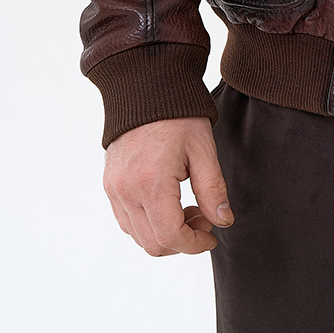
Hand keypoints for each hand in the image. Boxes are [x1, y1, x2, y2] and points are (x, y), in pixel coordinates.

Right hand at [104, 116, 233, 255]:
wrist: (145, 87)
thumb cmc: (178, 115)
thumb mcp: (203, 149)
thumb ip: (213, 189)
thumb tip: (223, 222)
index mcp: (151, 182)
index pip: (170, 236)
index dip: (195, 245)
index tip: (212, 235)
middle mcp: (126, 191)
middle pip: (153, 243)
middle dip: (183, 241)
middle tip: (204, 217)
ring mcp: (114, 189)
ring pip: (138, 236)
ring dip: (165, 234)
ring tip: (189, 207)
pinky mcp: (110, 185)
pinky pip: (126, 221)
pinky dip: (149, 224)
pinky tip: (169, 204)